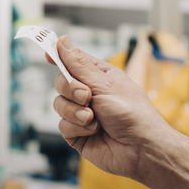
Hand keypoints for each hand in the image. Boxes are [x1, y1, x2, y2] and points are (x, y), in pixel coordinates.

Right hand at [50, 35, 172, 181]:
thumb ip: (78, 64)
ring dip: (75, 111)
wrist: (141, 149)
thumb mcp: (104, 84)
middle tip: (87, 96)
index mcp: (98, 77)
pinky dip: (77, 127)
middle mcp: (89, 94)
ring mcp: (81, 114)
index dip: (58, 56)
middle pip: (61, 82)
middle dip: (70, 89)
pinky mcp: (77, 134)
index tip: (47, 54)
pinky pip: (63, 125)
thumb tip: (62, 40)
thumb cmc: (132, 113)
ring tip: (93, 118)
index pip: (72, 61)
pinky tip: (94, 131)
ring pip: (59, 104)